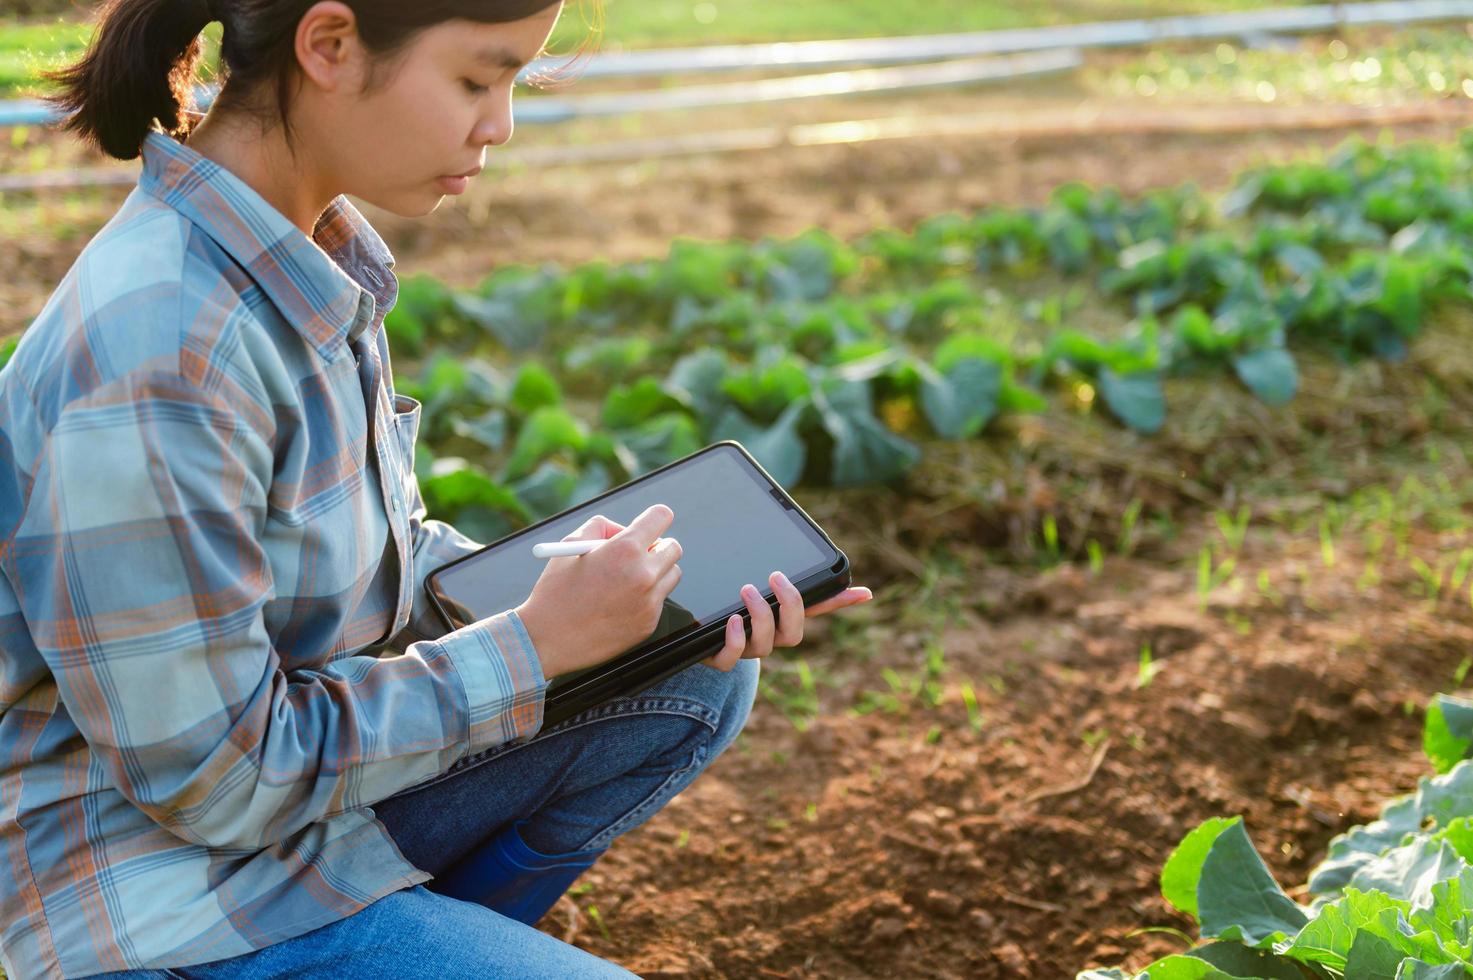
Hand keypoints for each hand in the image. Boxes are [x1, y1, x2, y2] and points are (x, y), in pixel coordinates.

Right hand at [515, 505, 682, 679]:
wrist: (547, 640)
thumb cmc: (555, 590)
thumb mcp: (571, 545)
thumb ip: (603, 528)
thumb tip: (625, 529)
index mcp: (625, 549)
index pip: (661, 517)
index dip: (654, 518)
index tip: (648, 525)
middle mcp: (644, 575)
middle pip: (674, 547)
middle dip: (657, 546)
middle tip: (640, 552)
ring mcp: (649, 602)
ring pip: (671, 574)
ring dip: (656, 572)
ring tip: (625, 580)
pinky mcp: (648, 624)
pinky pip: (658, 601)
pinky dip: (645, 598)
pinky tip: (617, 604)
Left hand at [701, 572, 872, 671]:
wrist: (698, 634)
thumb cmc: (736, 611)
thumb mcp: (760, 591)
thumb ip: (783, 580)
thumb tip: (825, 562)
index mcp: (782, 621)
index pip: (818, 612)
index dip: (841, 604)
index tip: (862, 591)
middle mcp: (768, 639)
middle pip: (793, 636)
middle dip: (789, 606)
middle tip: (775, 577)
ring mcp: (746, 650)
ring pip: (764, 646)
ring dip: (760, 616)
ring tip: (747, 590)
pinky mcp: (719, 658)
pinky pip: (731, 659)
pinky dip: (736, 640)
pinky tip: (734, 621)